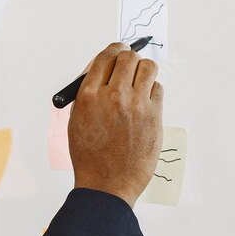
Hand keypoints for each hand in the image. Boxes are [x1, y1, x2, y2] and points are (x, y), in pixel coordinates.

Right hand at [67, 42, 162, 208]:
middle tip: (128, 65)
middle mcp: (113, 96)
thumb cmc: (90, 155)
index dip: (113, 51)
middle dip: (128, 58)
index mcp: (88, 96)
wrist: (107, 184)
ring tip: (139, 81)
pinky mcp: (154, 116)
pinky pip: (157, 88)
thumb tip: (102, 71)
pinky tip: (144, 102)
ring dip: (143, 70)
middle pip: (128, 57)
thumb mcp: (77, 121)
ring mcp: (136, 106)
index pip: (105, 57)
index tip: (117, 52)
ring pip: (148, 67)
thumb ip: (88, 93)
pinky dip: (151, 91)